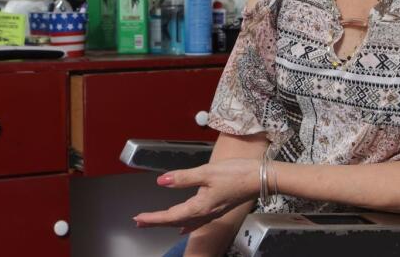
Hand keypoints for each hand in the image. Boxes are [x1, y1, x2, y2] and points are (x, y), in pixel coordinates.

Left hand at [133, 158, 259, 232]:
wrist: (260, 178)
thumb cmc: (237, 174)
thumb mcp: (207, 172)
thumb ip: (183, 177)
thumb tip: (162, 181)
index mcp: (200, 206)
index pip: (170, 215)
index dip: (153, 218)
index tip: (138, 219)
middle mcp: (205, 213)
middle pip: (175, 221)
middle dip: (157, 222)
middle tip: (140, 223)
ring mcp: (212, 212)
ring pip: (185, 222)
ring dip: (169, 222)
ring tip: (156, 222)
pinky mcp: (218, 207)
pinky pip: (197, 221)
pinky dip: (186, 224)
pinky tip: (184, 227)